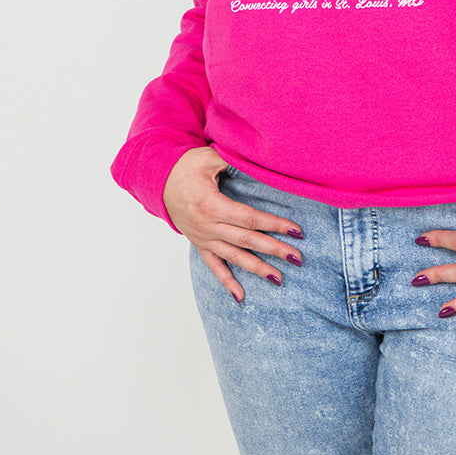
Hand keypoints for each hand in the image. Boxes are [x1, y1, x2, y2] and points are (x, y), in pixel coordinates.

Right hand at [163, 146, 303, 303]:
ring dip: (258, 268)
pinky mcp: (200, 244)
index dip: (273, 225)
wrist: (158, 181)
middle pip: (246, 240)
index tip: (295, 230)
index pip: (249, 218)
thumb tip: (257, 163)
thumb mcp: (207, 158)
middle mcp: (207, 226)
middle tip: (297, 258)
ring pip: (234, 257)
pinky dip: (227, 282)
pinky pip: (214, 266)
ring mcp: (203, 238)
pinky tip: (241, 297)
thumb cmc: (184, 167)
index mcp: (211, 205)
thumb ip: (231, 162)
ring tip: (279, 278)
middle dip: (274, 249)